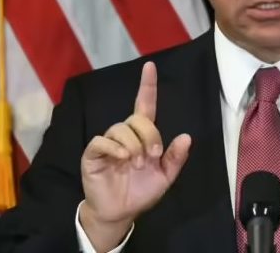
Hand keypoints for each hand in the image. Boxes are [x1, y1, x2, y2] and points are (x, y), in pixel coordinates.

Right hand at [80, 61, 190, 249]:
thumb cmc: (142, 191)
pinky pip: (101, 141)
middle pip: (137, 118)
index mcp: (143, 136)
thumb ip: (175, 158)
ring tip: (136, 163)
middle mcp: (126, 135)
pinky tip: (122, 158)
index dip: (147, 86)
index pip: (145, 105)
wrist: (120, 213)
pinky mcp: (93, 154)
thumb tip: (187, 137)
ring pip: (120, 128)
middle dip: (150, 135)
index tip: (150, 66)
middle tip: (153, 156)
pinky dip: (114, 147)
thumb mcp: (165, 176)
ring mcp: (108, 143)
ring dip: (133, 144)